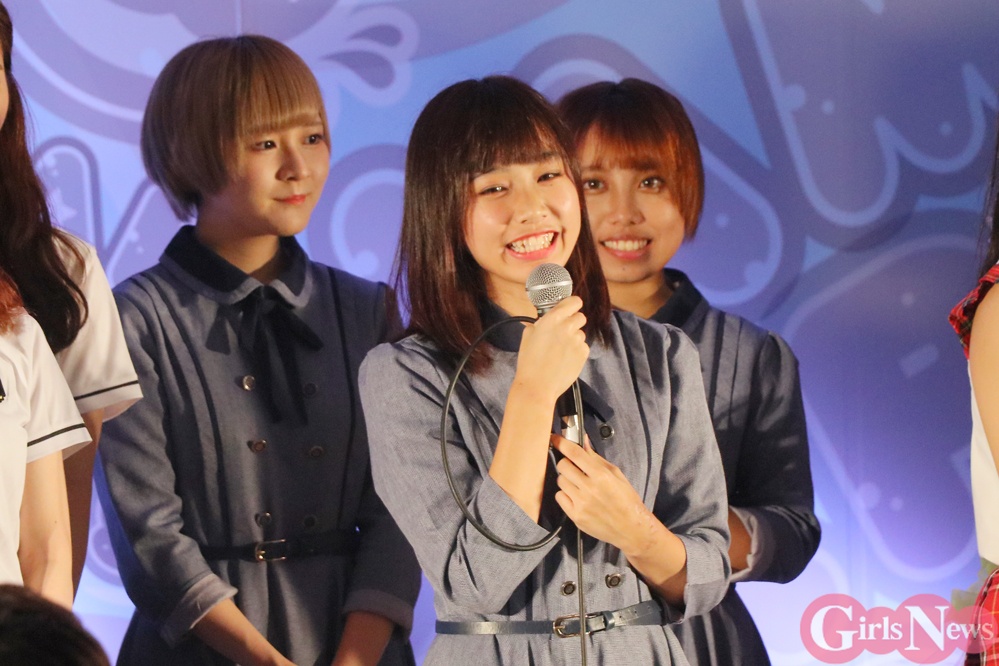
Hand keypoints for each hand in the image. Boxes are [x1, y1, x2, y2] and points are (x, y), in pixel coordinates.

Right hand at [514, 296, 587, 403]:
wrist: (537, 386)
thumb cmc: (529, 362)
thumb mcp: (527, 335)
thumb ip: (540, 323)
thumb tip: (545, 320)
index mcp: (552, 319)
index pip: (574, 301)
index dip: (572, 305)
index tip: (570, 308)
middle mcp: (567, 327)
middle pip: (580, 317)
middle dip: (573, 322)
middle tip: (563, 332)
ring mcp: (577, 341)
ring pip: (581, 333)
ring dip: (573, 338)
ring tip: (560, 350)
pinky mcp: (583, 354)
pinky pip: (583, 346)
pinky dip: (576, 351)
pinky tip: (565, 359)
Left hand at [551, 434, 657, 553]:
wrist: (631, 529)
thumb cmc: (627, 500)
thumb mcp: (616, 475)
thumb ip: (596, 458)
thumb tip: (583, 442)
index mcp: (601, 476)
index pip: (574, 453)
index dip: (561, 443)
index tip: (554, 439)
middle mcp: (589, 489)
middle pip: (563, 466)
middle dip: (567, 463)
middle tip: (574, 467)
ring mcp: (580, 504)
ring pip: (560, 481)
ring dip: (567, 479)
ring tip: (579, 485)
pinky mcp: (575, 517)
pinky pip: (559, 497)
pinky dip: (565, 494)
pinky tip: (577, 497)